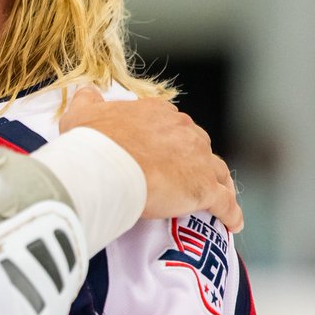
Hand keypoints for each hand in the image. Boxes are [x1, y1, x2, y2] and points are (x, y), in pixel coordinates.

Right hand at [60, 88, 242, 231]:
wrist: (105, 167)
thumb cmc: (92, 141)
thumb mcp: (82, 114)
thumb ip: (87, 100)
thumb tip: (87, 91)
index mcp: (158, 113)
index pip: (173, 124)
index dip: (169, 140)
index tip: (163, 153)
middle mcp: (184, 131)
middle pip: (198, 146)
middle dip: (195, 160)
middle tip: (184, 177)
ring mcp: (198, 160)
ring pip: (218, 172)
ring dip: (218, 184)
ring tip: (217, 198)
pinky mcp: (205, 189)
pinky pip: (225, 203)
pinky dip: (231, 213)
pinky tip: (232, 223)